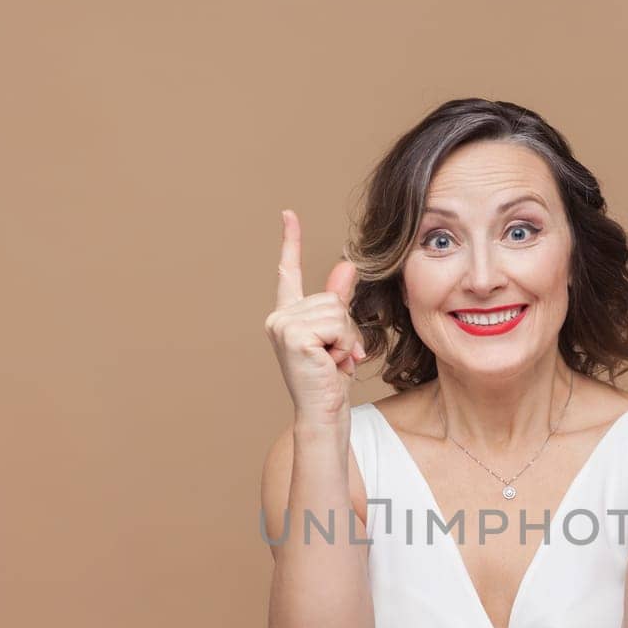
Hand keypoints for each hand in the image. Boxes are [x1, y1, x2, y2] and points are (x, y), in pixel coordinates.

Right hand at [263, 209, 366, 424]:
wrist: (324, 413)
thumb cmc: (330, 380)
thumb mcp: (338, 335)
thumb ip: (339, 301)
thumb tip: (347, 265)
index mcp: (288, 315)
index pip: (290, 271)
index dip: (291, 241)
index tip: (289, 213)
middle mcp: (279, 316)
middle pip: (331, 299)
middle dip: (345, 329)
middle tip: (336, 356)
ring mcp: (282, 325)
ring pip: (337, 311)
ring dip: (345, 339)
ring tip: (332, 361)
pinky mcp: (293, 335)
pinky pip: (336, 324)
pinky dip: (342, 345)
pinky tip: (330, 363)